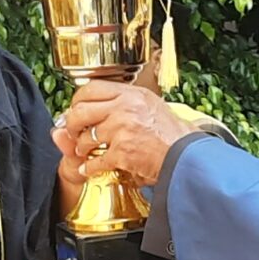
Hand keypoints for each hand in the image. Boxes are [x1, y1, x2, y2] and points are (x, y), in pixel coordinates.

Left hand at [54, 81, 192, 185]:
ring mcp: (122, 130)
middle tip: (72, 132)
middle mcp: (125, 108)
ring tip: (84, 152)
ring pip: (85, 138)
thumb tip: (101, 107)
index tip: (75, 110)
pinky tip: (88, 170)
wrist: (187, 155)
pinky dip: (89, 168)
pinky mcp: (122, 153)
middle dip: (71, 125)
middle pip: (80, 112)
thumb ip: (126, 103)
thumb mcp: (152, 106)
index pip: (90, 89)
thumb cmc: (173, 134)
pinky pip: (95, 161)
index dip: (77, 101)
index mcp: (131, 94)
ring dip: (80, 148)